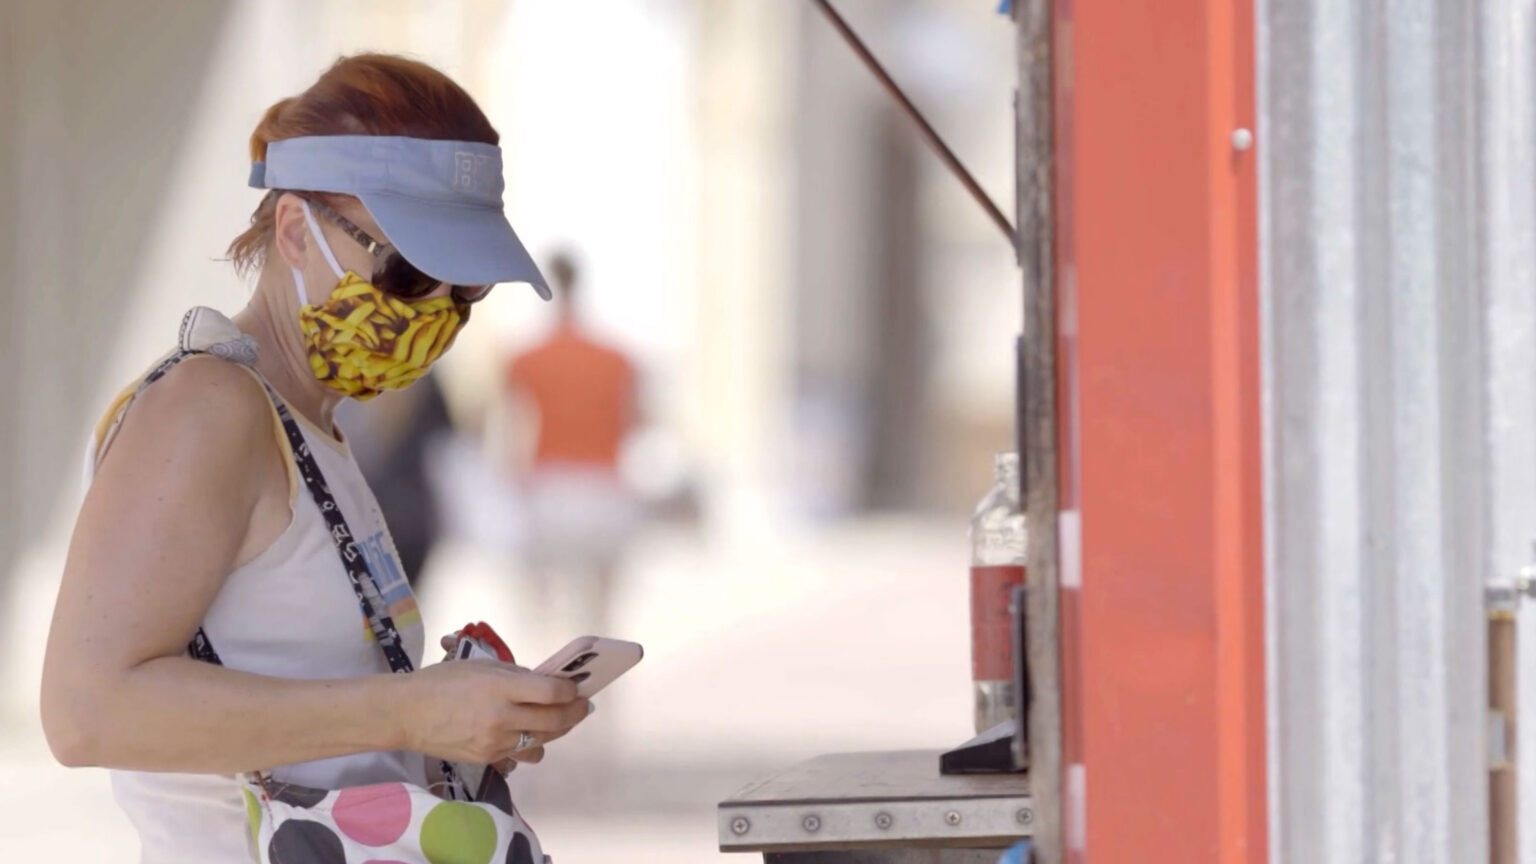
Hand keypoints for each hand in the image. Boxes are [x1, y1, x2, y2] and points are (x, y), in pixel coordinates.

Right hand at [399, 661, 588, 764]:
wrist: (408, 714)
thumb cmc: (443, 681)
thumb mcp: (482, 667)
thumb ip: (516, 676)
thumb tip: (546, 682)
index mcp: (501, 688)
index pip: (552, 692)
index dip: (571, 690)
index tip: (577, 687)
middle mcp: (502, 717)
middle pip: (555, 720)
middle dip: (575, 713)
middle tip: (583, 706)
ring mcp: (496, 742)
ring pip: (543, 741)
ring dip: (558, 730)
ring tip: (561, 719)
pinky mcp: (489, 759)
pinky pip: (522, 754)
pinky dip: (532, 744)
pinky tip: (530, 734)